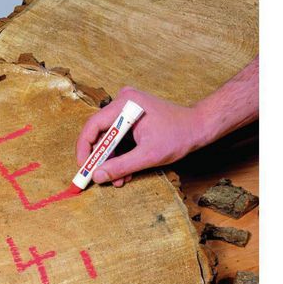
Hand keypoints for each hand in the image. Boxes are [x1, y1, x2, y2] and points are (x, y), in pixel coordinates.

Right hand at [76, 87, 201, 186]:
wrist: (199, 127)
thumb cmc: (179, 136)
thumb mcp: (148, 155)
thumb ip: (120, 166)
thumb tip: (97, 176)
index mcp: (125, 105)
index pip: (93, 126)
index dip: (85, 148)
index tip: (83, 167)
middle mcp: (123, 103)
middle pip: (100, 133)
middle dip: (100, 158)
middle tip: (97, 177)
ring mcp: (128, 109)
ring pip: (109, 138)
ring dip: (111, 160)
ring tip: (117, 180)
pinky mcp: (132, 118)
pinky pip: (119, 137)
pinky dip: (120, 155)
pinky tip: (125, 172)